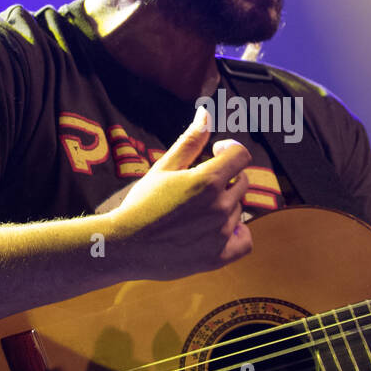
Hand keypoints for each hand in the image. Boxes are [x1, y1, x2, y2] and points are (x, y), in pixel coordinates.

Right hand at [104, 106, 254, 279]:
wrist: (125, 246)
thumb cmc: (142, 203)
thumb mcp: (164, 167)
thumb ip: (190, 141)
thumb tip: (205, 112)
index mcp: (207, 181)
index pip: (241, 155)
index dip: (230, 149)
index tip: (216, 152)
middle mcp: (219, 207)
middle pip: (242, 182)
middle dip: (226, 179)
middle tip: (198, 187)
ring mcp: (221, 233)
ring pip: (239, 211)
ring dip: (225, 207)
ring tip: (194, 213)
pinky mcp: (218, 257)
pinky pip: (245, 241)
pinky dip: (237, 234)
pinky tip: (220, 230)